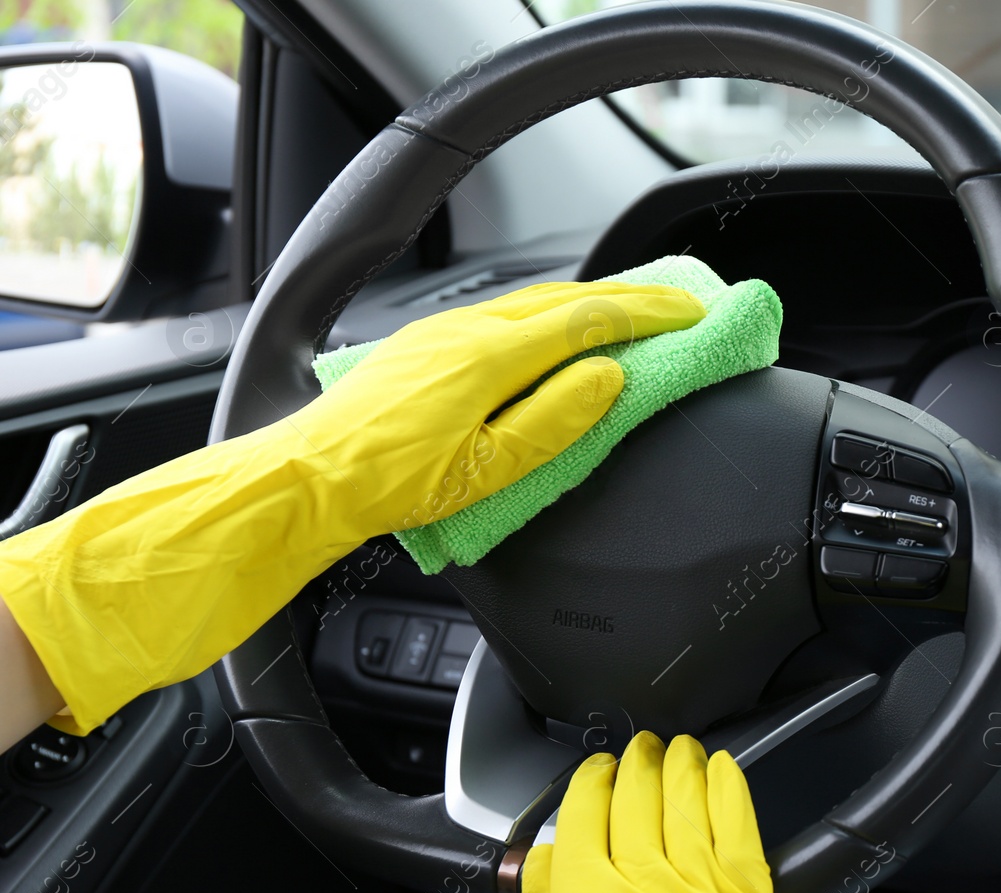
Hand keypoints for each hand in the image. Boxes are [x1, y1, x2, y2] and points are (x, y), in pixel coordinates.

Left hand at [0, 282, 705, 736]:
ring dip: (590, 305)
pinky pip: (505, 315)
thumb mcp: (491, 469)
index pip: (589, 318)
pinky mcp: (425, 346)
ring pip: (533, 302)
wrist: (306, 478)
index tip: (692, 308)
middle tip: (678, 307)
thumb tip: (608, 377)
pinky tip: (558, 338)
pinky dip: (550, 317)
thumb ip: (557, 419)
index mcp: (490, 356)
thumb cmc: (391, 484)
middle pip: (565, 297)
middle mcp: (466, 329)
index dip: (648, 310)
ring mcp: (441, 332)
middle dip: (629, 298)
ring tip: (631, 319)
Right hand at [523, 733, 777, 892]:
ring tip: (678, 750)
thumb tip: (544, 856)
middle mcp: (645, 885)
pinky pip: (739, 824)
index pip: (584, 813)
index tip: (594, 770)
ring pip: (687, 799)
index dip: (588, 780)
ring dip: (681, 765)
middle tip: (637, 749)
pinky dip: (730, 788)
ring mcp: (701, 889)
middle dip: (634, 763)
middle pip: (636, 797)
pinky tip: (723, 769)